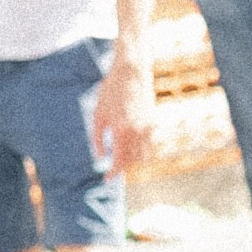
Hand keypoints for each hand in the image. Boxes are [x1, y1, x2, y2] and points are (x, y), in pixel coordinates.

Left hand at [92, 53, 155, 173]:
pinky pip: (149, 144)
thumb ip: (98, 138)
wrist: (132, 72)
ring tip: (121, 158)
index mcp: (123, 130)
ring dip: (133, 161)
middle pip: (133, 162)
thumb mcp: (98, 114)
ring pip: (144, 155)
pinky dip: (140, 150)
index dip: (113, 172)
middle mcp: (139, 132)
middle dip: (123, 168)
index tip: (106, 178)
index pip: (120, 161)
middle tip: (112, 169)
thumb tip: (100, 157)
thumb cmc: (111, 91)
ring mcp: (149, 127)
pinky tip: (130, 146)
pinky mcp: (154, 122)